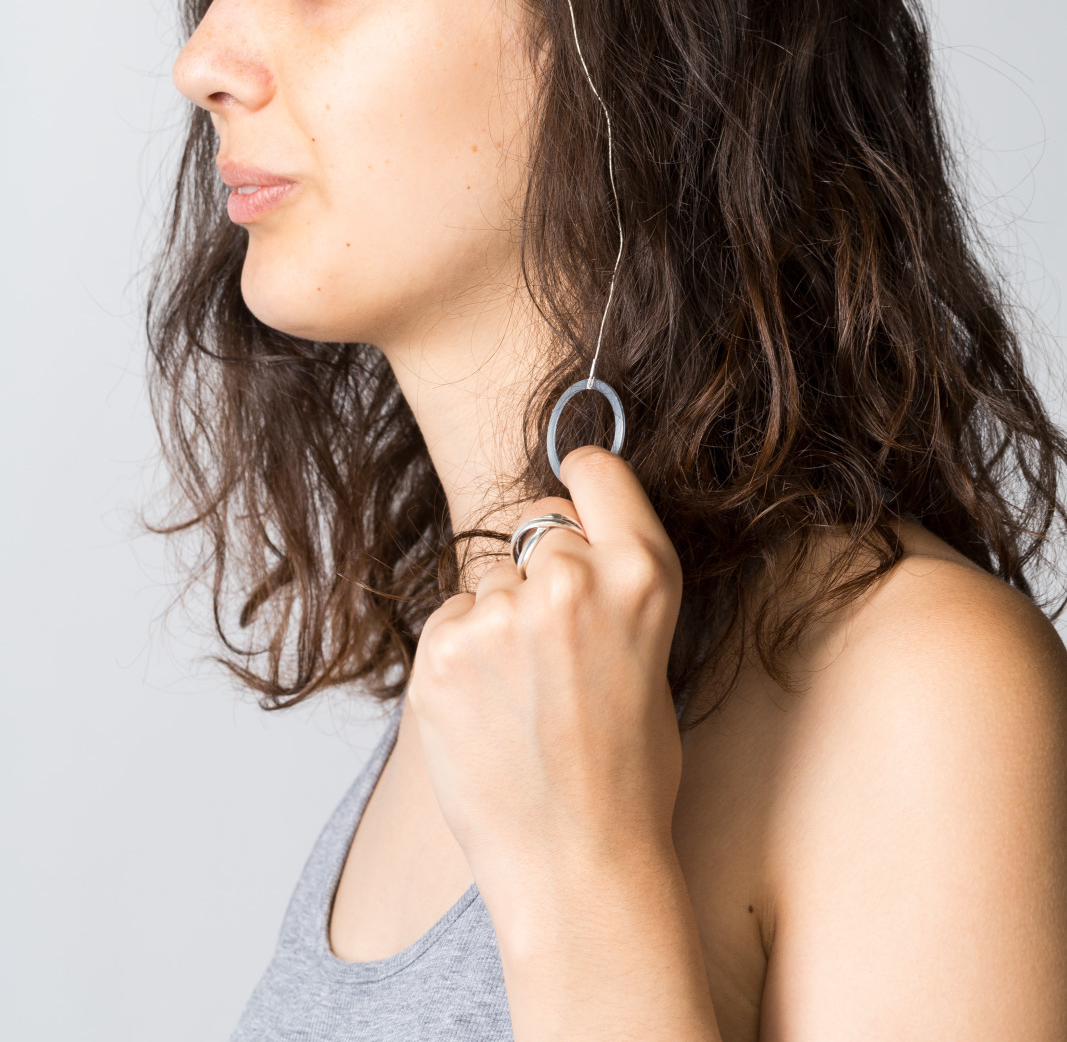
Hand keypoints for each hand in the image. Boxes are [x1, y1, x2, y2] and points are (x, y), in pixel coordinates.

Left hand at [407, 445, 683, 934]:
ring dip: (495, 616)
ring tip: (521, 695)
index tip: (571, 493)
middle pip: (532, 522)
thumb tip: (560, 533)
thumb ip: (610, 586)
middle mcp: (572, 580)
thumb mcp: (652, 655)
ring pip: (485, 575)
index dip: (579, 483)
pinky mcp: (442, 651)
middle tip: (552, 648)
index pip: (596, 470)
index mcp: (642, 575)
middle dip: (536, 567)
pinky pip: (448, 619)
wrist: (577, 868)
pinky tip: (488, 710)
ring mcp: (502, 615)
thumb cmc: (624, 772)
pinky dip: (460, 655)